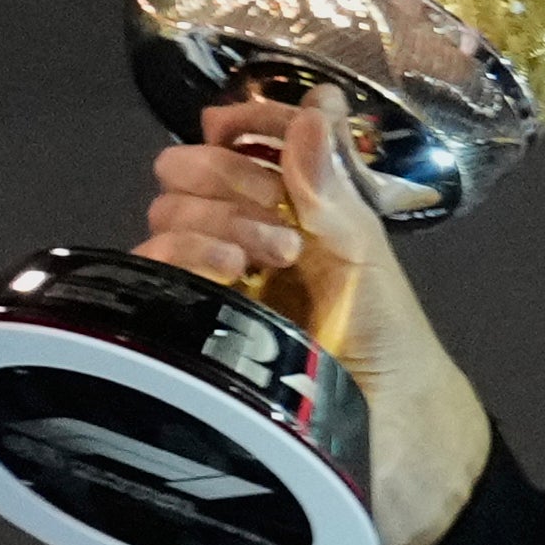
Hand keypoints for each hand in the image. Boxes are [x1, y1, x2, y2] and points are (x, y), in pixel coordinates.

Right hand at [134, 94, 496, 544]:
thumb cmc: (391, 350)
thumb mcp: (370, 259)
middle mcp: (244, 237)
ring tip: (272, 259)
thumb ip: (336, 184)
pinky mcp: (186, 322)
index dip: (239, 124)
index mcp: (293, 211)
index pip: (240, 141)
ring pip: (168, 215)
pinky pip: (153, 269)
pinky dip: (181, 256)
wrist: (387, 443)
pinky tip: (225, 274)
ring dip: (214, 221)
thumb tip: (319, 101)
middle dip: (226, 178)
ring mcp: (213, 280)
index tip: (238, 125)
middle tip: (280, 220)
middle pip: (190, 170)